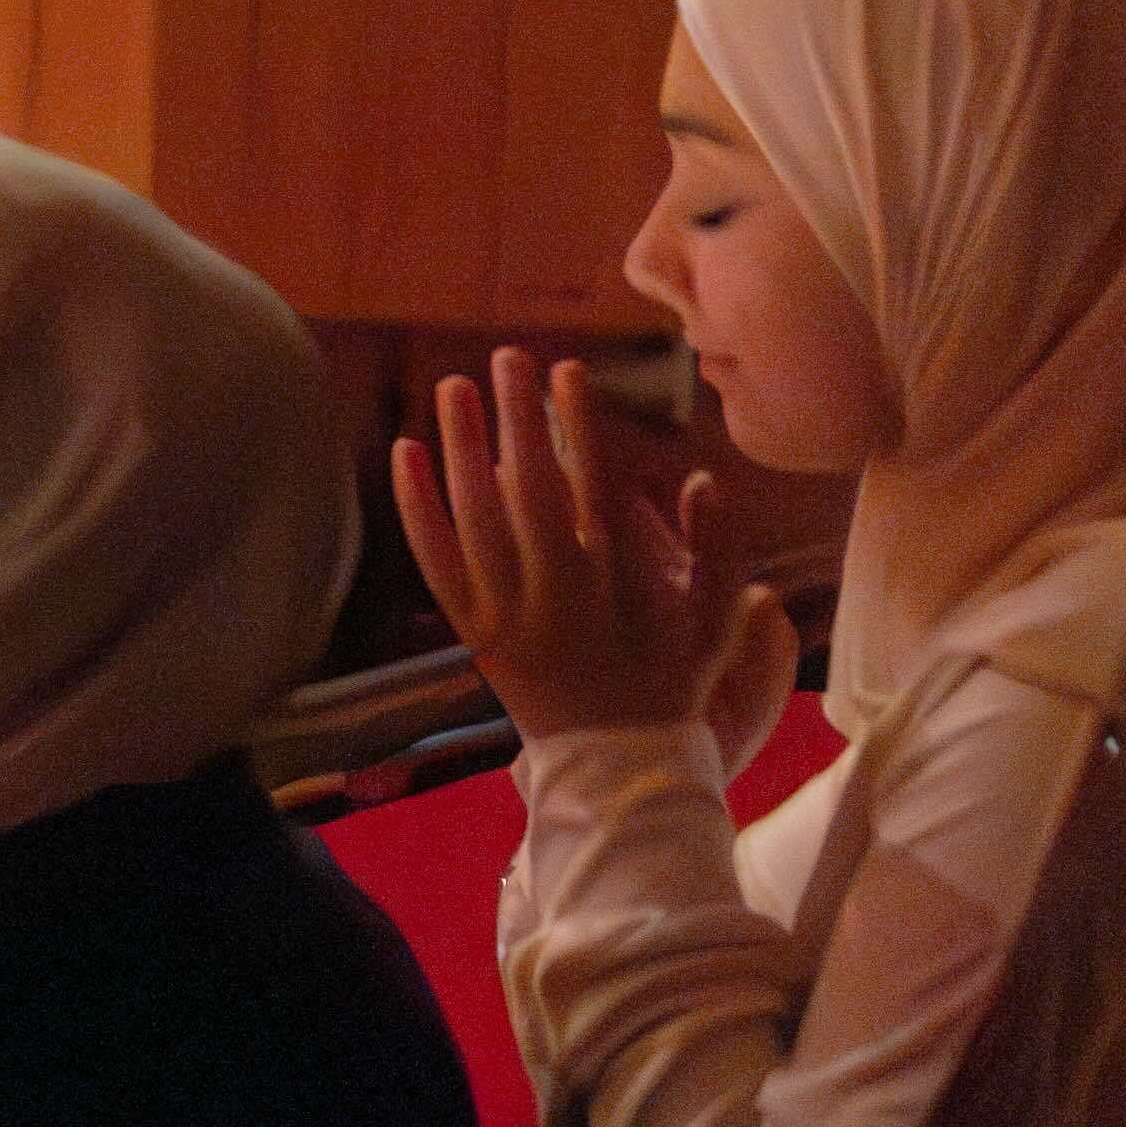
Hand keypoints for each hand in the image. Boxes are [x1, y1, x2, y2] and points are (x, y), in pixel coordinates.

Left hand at [392, 348, 780, 751]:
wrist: (615, 770)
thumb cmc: (670, 688)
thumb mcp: (713, 627)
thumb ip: (718, 552)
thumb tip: (704, 478)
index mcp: (616, 586)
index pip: (594, 486)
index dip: (579, 425)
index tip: (568, 371)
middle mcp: (555, 596)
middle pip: (529, 490)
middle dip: (517, 418)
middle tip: (509, 356)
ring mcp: (506, 614)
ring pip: (474, 518)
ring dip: (463, 446)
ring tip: (456, 385)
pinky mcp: (472, 632)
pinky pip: (435, 561)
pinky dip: (416, 506)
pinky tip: (407, 453)